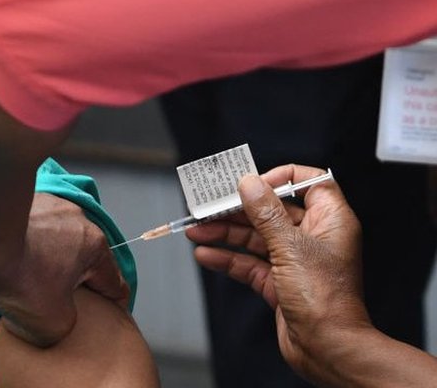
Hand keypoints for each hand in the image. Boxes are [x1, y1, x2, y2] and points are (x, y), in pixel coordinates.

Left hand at [0, 192, 129, 346]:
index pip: (114, 283)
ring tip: (25, 277)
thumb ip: (67, 324)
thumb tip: (55, 315)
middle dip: (73, 279)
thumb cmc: (20, 276)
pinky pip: (30, 227)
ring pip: (56, 239)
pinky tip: (7, 257)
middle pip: (83, 258)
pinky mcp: (20, 199)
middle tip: (56, 299)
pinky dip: (24, 242)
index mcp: (95, 246)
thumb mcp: (52, 324)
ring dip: (46, 258)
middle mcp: (77, 218)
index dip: (112, 305)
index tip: (105, 316)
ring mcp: (48, 203)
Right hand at [186, 165, 372, 378]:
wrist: (327, 348)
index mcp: (329, 221)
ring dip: (225, 233)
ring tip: (196, 229)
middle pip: (272, 211)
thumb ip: (266, 212)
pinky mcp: (279, 283)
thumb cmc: (324, 298)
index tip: (253, 182)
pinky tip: (205, 254)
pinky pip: (248, 264)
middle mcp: (313, 238)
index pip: (310, 184)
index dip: (281, 178)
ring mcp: (295, 261)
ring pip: (255, 238)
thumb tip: (249, 183)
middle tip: (208, 204)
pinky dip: (227, 259)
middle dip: (238, 208)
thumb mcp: (290, 246)